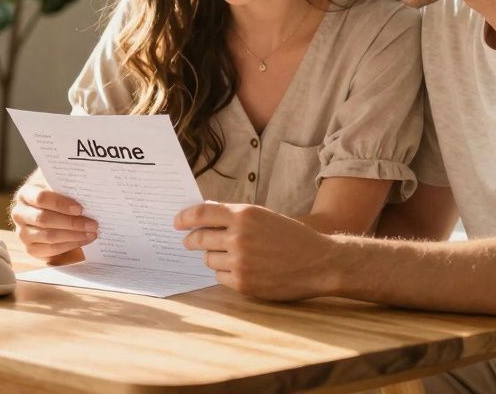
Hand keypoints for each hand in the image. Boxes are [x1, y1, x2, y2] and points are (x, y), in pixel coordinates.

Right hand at [9, 181, 98, 261]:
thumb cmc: (56, 197)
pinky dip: (70, 245)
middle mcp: (19, 214)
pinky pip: (51, 249)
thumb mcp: (58, 186)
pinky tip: (84, 240)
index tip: (80, 208)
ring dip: (74, 235)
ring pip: (49, 236)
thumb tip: (87, 186)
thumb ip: (66, 186)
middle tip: (93, 224)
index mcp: (25, 194)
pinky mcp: (30, 248)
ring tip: (92, 232)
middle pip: (45, 219)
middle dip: (72, 222)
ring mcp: (23, 233)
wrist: (47, 212)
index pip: (41, 198)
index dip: (61, 203)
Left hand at [174, 202, 339, 300]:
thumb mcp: (264, 217)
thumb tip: (205, 216)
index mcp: (244, 215)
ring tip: (232, 256)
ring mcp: (240, 261)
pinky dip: (225, 273)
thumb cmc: (292, 237)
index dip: (185, 217)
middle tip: (188, 241)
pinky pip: (220, 277)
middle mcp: (239, 237)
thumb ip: (236, 216)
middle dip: (191, 240)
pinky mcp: (243, 283)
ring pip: (208, 259)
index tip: (176, 222)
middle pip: (199, 238)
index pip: (202, 213)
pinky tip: (241, 270)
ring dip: (213, 257)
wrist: (319, 262)